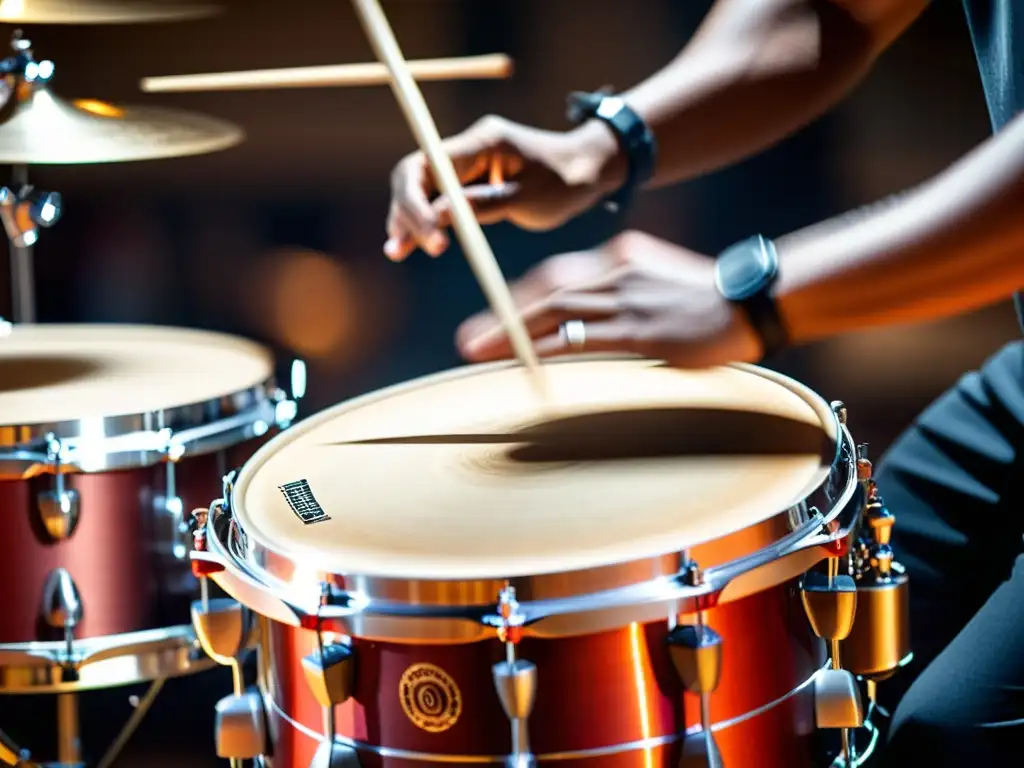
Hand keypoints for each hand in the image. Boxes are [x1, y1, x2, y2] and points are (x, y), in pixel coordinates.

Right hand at [384, 115, 620, 261]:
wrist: (590, 169)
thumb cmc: (567, 180)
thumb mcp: (530, 198)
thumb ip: (485, 205)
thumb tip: (439, 215)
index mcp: (483, 141)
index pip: (429, 164)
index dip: (418, 202)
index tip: (430, 238)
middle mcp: (469, 147)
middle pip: (416, 174)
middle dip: (406, 211)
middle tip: (401, 250)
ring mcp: (467, 163)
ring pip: (422, 187)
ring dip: (408, 217)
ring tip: (396, 251)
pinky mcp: (471, 180)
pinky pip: (438, 198)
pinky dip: (425, 219)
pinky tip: (408, 243)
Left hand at [456, 230, 763, 367]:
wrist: (753, 299)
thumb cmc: (710, 298)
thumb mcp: (659, 282)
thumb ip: (623, 294)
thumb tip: (590, 323)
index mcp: (620, 256)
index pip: (558, 276)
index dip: (520, 298)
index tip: (494, 317)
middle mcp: (615, 271)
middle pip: (546, 291)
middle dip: (502, 316)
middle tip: (468, 340)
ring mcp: (626, 299)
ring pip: (555, 312)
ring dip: (511, 333)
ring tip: (478, 352)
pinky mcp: (639, 328)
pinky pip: (581, 337)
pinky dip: (547, 348)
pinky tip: (523, 361)